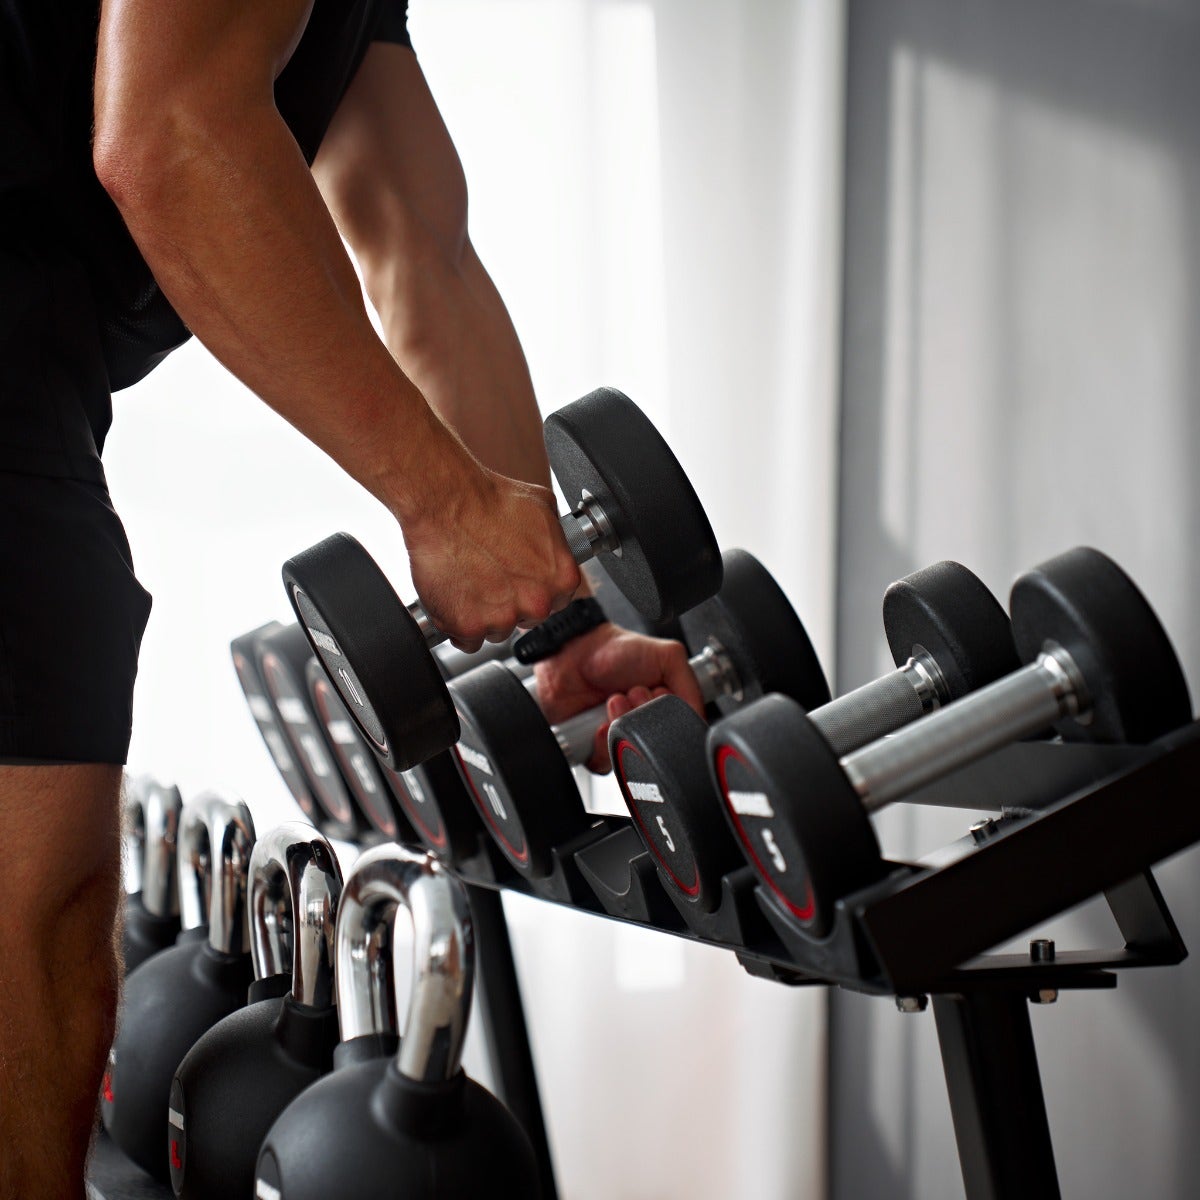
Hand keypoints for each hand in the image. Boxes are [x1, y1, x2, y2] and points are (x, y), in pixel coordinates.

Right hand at [399, 444, 580, 651]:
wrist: (447, 502)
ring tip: (469, 583)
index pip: (555, 602)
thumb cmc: (489, 500)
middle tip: (489, 580)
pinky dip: (458, 625)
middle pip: (526, 620)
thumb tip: (558, 547)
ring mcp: (502, 618)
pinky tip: (455, 598)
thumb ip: (557, 541)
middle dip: (509, 604)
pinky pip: (466, 640)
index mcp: (561, 579)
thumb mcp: (543, 509)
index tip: (518, 584)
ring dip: (483, 616)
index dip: (532, 591)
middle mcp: (537, 603)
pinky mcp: (468, 626)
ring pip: (496, 632)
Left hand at [534, 623, 704, 771]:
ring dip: (621, 728)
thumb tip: (698, 721)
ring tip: (614, 702)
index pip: (680, 731)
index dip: (672, 720)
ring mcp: (619, 736)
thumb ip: (691, 688)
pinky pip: (605, 763)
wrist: (573, 650)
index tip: (659, 697)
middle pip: (655, 747)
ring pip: (631, 757)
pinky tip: (598, 722)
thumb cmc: (616, 648)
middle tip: (634, 694)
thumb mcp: (669, 657)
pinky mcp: (594, 747)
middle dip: (643, 721)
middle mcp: (643, 724)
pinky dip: (601, 744)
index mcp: (664, 707)